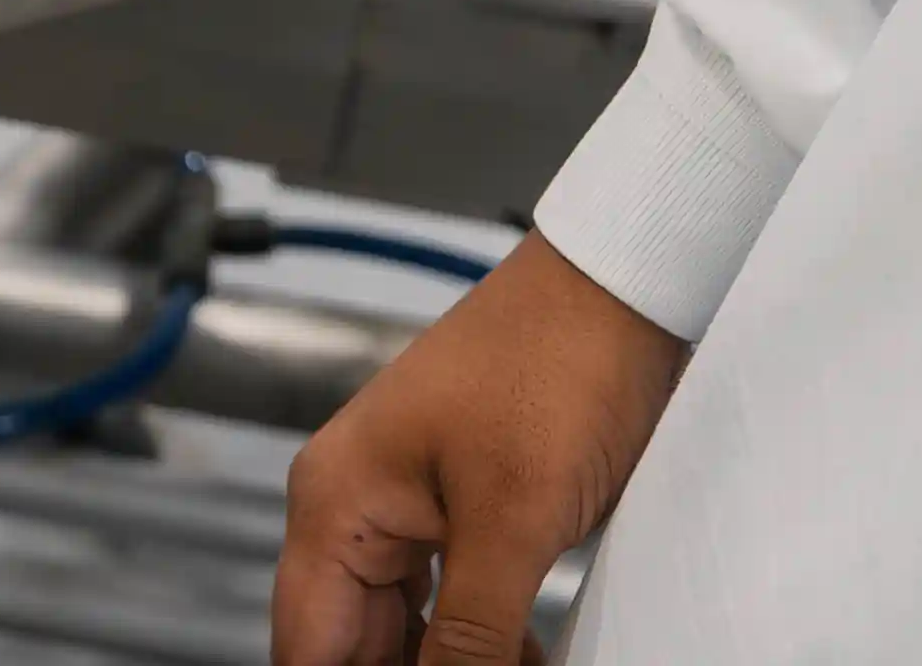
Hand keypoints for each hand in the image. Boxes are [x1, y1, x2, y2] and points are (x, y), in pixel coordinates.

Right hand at [273, 234, 688, 665]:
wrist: (615, 291)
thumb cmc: (552, 367)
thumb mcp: (512, 520)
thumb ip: (470, 632)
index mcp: (335, 502)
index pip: (306, 648)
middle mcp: (353, 505)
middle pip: (349, 642)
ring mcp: (404, 504)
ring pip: (402, 628)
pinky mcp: (458, 505)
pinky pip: (446, 599)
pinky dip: (480, 643)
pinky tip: (525, 661)